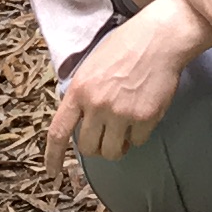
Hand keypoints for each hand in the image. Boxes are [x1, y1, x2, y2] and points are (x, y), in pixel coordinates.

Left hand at [46, 0, 210, 165]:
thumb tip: (77, 122)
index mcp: (79, 91)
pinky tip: (142, 115)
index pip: (58, 132)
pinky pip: (138, 142)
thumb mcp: (90, 67)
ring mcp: (121, 113)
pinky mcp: (145, 117)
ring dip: (117, 147)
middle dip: (95, 147)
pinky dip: (139, 135)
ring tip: (123, 130)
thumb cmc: (124, 48)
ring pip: (112, 152)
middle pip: (87, 148)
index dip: (53, 157)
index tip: (52, 173)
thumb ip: (81, 95)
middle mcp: (97, 105)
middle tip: (105, 137)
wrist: (158, 39)